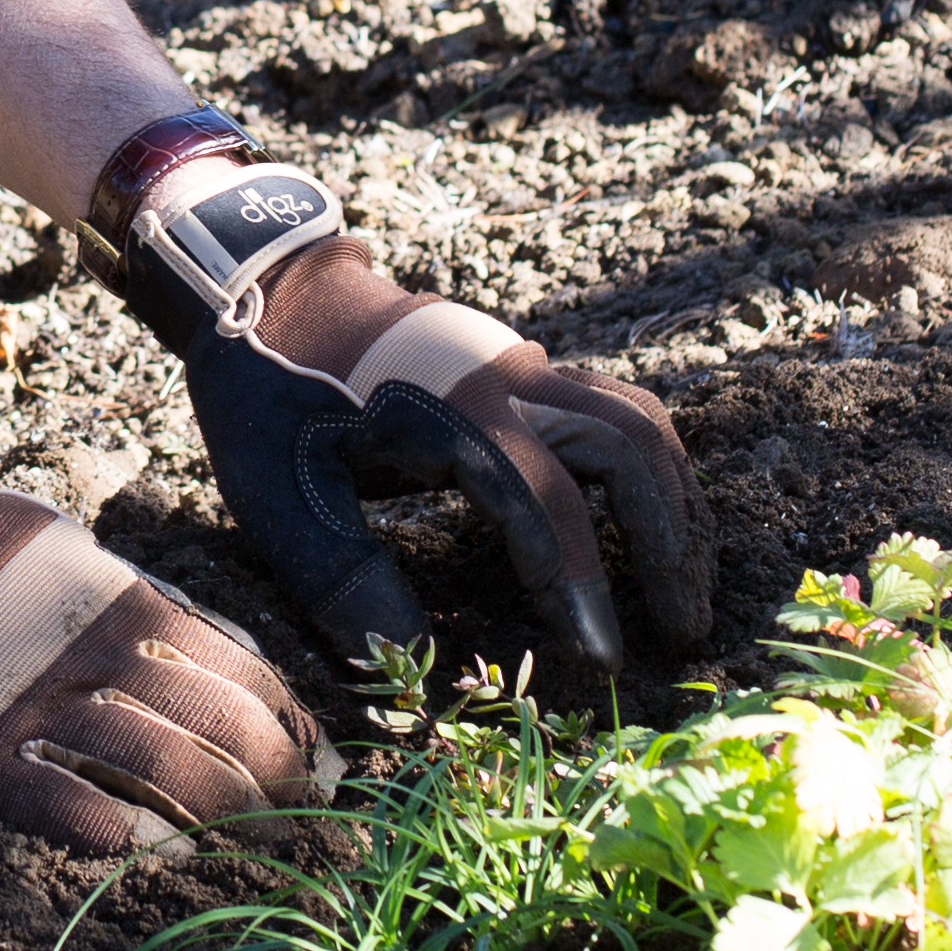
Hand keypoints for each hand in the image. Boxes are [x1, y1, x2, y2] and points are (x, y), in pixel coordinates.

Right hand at [0, 439, 326, 855]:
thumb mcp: (51, 543)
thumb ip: (126, 592)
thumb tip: (205, 645)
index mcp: (114, 597)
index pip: (235, 668)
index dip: (290, 722)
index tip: (325, 764)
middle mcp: (88, 656)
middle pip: (217, 731)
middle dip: (280, 784)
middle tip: (316, 827)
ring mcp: (34, 715)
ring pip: (160, 776)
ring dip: (221, 821)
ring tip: (259, 854)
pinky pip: (70, 812)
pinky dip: (125, 838)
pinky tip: (161, 858)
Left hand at [97, 145, 707, 681]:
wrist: (276, 291)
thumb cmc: (271, 396)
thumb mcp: (277, 488)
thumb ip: (337, 574)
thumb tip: (406, 659)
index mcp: (448, 411)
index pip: (544, 501)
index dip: (579, 583)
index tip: (603, 660)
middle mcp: (506, 379)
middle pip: (627, 446)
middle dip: (665, 539)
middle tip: (679, 630)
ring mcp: (526, 365)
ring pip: (639, 421)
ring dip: (673, 502)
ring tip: (680, 587)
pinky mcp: (532, 367)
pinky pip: (622, 409)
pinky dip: (652, 471)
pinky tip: (652, 529)